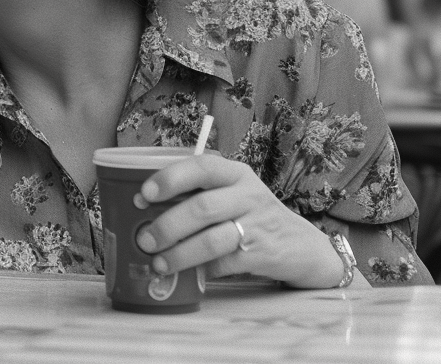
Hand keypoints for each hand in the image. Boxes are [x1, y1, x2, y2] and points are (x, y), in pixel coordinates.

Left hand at [132, 155, 357, 288]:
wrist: (300, 244)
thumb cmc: (249, 215)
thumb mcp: (230, 194)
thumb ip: (196, 195)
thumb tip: (141, 212)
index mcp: (235, 173)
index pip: (201, 167)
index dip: (170, 178)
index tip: (144, 194)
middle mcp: (249, 195)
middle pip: (202, 207)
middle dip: (167, 225)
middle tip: (144, 239)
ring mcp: (258, 225)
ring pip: (212, 240)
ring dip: (179, 254)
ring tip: (158, 263)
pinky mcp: (263, 254)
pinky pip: (224, 263)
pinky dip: (202, 270)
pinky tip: (188, 274)